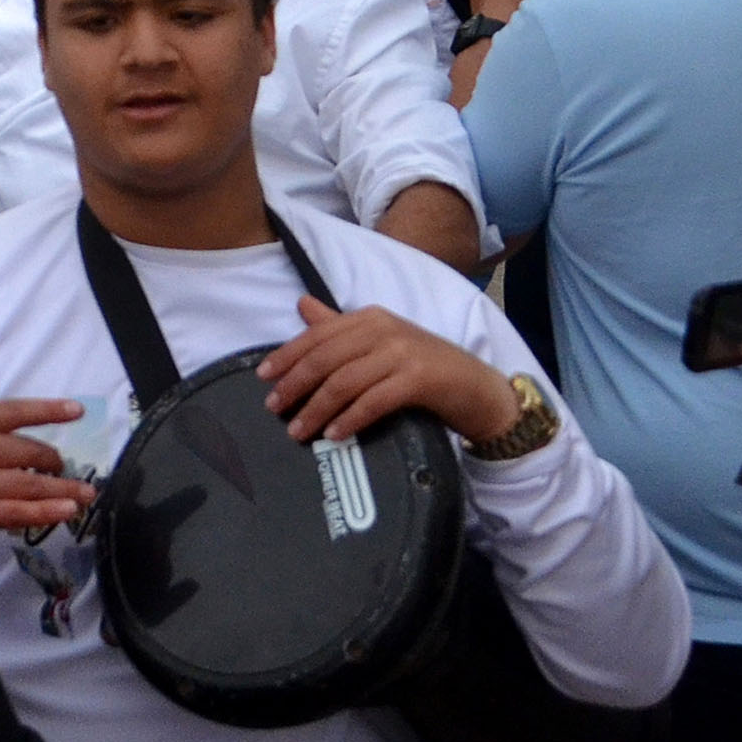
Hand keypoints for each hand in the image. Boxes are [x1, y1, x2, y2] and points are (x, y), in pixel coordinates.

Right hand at [0, 348, 95, 537]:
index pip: (12, 412)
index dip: (46, 410)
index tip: (77, 410)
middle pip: (24, 450)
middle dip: (52, 460)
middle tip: (65, 467)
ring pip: (27, 483)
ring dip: (61, 489)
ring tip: (85, 494)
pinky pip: (17, 512)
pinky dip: (45, 512)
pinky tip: (66, 511)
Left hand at [259, 297, 521, 445]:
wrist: (478, 389)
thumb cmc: (425, 369)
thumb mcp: (382, 343)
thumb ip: (341, 328)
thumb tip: (301, 305)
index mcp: (370, 318)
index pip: (318, 334)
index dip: (287, 355)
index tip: (263, 378)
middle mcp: (384, 329)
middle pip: (326, 357)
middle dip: (295, 384)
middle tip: (273, 409)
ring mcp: (403, 353)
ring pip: (345, 381)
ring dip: (317, 409)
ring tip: (298, 431)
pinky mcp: (419, 380)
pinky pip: (374, 401)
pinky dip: (350, 419)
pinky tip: (335, 436)